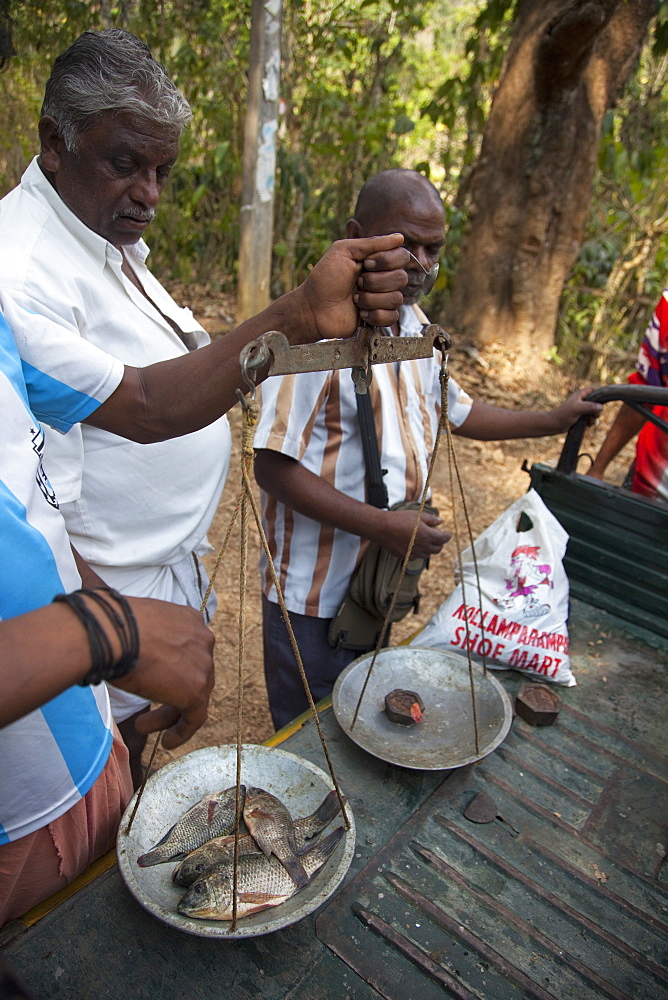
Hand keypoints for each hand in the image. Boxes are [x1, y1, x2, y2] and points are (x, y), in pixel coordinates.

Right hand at [112, 598, 214, 749]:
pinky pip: (195, 717)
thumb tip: (125, 647)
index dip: (171, 669)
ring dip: (168, 714)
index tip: (153, 681)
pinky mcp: (196, 690)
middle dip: (169, 692)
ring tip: (141, 727)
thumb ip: (143, 638)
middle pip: (191, 672)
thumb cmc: (110, 626)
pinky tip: (167, 743)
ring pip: (192, 695)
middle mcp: (202, 639)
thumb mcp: (134, 626)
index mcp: (188, 619)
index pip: (186, 650)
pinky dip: (182, 731)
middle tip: (144, 707)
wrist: (111, 632)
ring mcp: (203, 664)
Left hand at [300, 235, 408, 339]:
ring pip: (396, 299)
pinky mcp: (379, 318)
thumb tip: (399, 237)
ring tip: (354, 299)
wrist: (313, 308)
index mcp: (376, 260)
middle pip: (401, 278)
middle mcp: (383, 279)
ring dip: (371, 299)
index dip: (386, 261)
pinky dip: (375, 315)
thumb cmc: (324, 278)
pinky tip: (361, 314)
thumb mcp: (344, 251)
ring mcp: (382, 299)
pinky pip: (392, 316)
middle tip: (356, 283)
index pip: (402, 256)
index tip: (365, 264)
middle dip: (375, 282)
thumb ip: (371, 243)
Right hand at [380, 507, 450, 560]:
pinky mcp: (405, 557)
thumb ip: (431, 519)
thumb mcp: (417, 515)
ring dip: (430, 548)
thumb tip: (441, 521)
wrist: (382, 527)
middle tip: (438, 537)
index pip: (443, 539)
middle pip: (437, 549)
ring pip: (427, 554)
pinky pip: (417, 557)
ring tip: (426, 540)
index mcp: (427, 535)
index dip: (448, 536)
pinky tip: (415, 545)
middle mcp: (422, 546)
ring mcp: (414, 553)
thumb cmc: (400, 519)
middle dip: (440, 543)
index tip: (449, 534)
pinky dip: (419, 552)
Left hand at [550, 389, 602, 431]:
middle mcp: (581, 401)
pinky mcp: (580, 417)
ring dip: (593, 418)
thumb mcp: (578, 409)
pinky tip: (587, 425)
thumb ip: (590, 406)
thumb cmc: (564, 414)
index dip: (598, 394)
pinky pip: (589, 418)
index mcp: (580, 395)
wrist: (555, 425)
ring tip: (589, 421)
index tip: (601, 402)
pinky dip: (590, 422)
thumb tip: (601, 407)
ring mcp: (581, 409)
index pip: (592, 390)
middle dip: (597, 410)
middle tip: (594, 415)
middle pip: (595, 403)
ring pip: (593, 412)